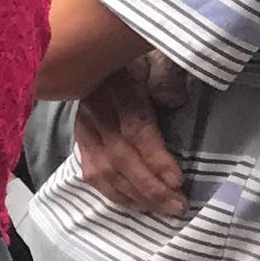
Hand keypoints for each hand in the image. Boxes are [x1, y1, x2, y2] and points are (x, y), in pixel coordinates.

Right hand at [72, 52, 192, 214]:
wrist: (95, 50)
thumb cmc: (136, 56)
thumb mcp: (156, 55)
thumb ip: (166, 74)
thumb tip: (172, 101)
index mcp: (117, 88)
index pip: (135, 130)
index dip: (156, 158)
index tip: (178, 180)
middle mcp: (95, 112)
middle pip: (120, 158)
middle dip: (151, 187)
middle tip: (179, 206)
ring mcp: (84, 128)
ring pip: (104, 171)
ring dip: (135, 196)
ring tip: (163, 210)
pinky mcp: (80, 139)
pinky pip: (92, 173)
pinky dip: (114, 193)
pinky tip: (135, 204)